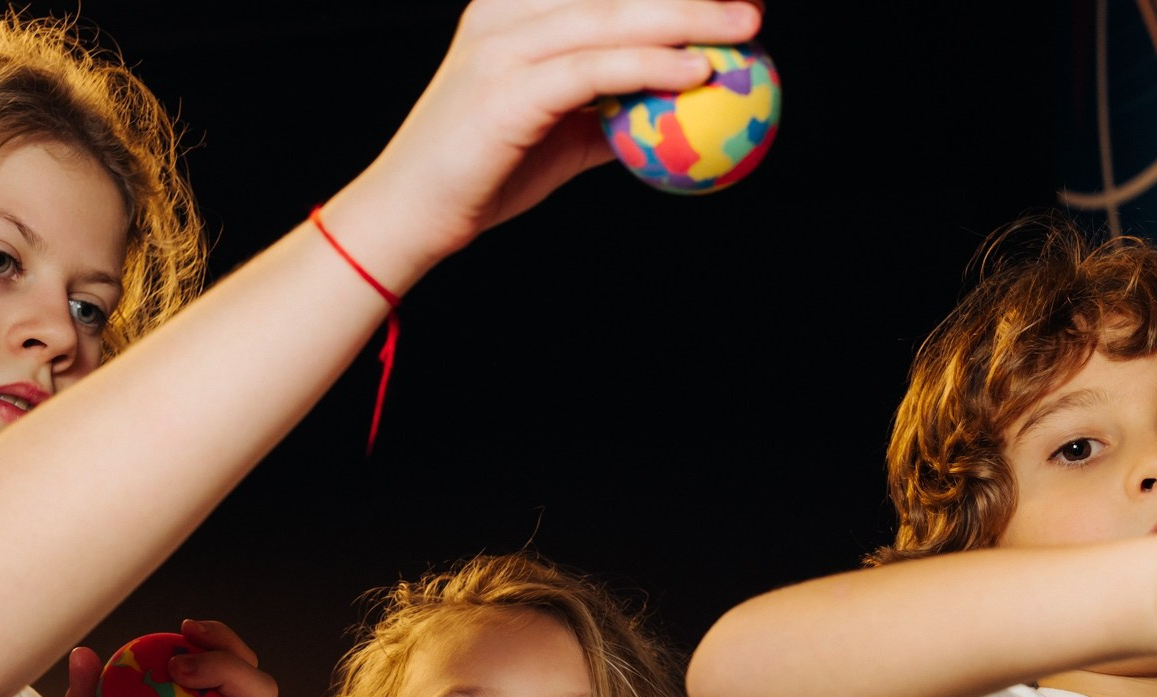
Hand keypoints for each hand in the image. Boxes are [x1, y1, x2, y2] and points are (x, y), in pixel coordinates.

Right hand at [337, 0, 764, 278]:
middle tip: (749, 5)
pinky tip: (695, 73)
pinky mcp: (505, 93)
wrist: (407, 216)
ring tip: (742, 29)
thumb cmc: (481, 176)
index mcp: (512, 10)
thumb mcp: (555, 134)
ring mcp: (501, 49)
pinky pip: (593, 70)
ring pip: (609, 18)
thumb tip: (672, 106)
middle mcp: (504, 14)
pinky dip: (649, 67)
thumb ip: (606, 109)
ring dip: (685, 20)